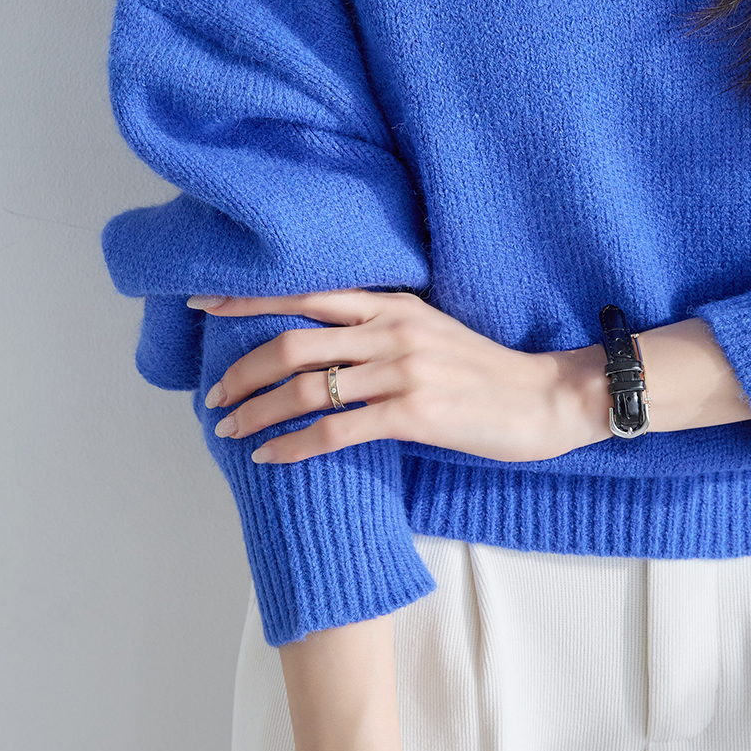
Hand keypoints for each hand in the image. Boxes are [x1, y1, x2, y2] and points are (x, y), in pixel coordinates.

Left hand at [205, 287, 602, 466]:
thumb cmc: (487, 375)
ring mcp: (400, 371)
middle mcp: (390, 330)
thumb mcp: (430, 334)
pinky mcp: (412, 414)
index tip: (205, 304)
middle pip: (292, 342)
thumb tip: (327, 350)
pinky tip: (269, 458)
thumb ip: (381, 332)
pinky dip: (293, 447)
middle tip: (213, 397)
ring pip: (305, 388)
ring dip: (257, 412)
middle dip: (241, 371)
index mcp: (391, 305)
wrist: (546, 399)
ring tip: (229, 430)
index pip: (305, 293)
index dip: (248, 298)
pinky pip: (335, 431)